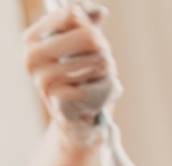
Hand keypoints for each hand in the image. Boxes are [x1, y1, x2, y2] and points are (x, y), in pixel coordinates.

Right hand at [23, 2, 121, 146]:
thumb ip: (88, 23)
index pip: (72, 15)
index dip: (91, 27)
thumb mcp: (83, 44)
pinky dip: (108, 88)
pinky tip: (96, 96)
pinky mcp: (62, 99)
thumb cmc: (82, 76)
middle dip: (103, 51)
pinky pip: (102, 84)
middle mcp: (32, 58)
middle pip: (91, 37)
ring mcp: (44, 80)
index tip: (91, 39)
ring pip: (100, 61)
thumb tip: (98, 10)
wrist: (79, 118)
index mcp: (32, 40)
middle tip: (98, 65)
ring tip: (95, 81)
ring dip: (107, 71)